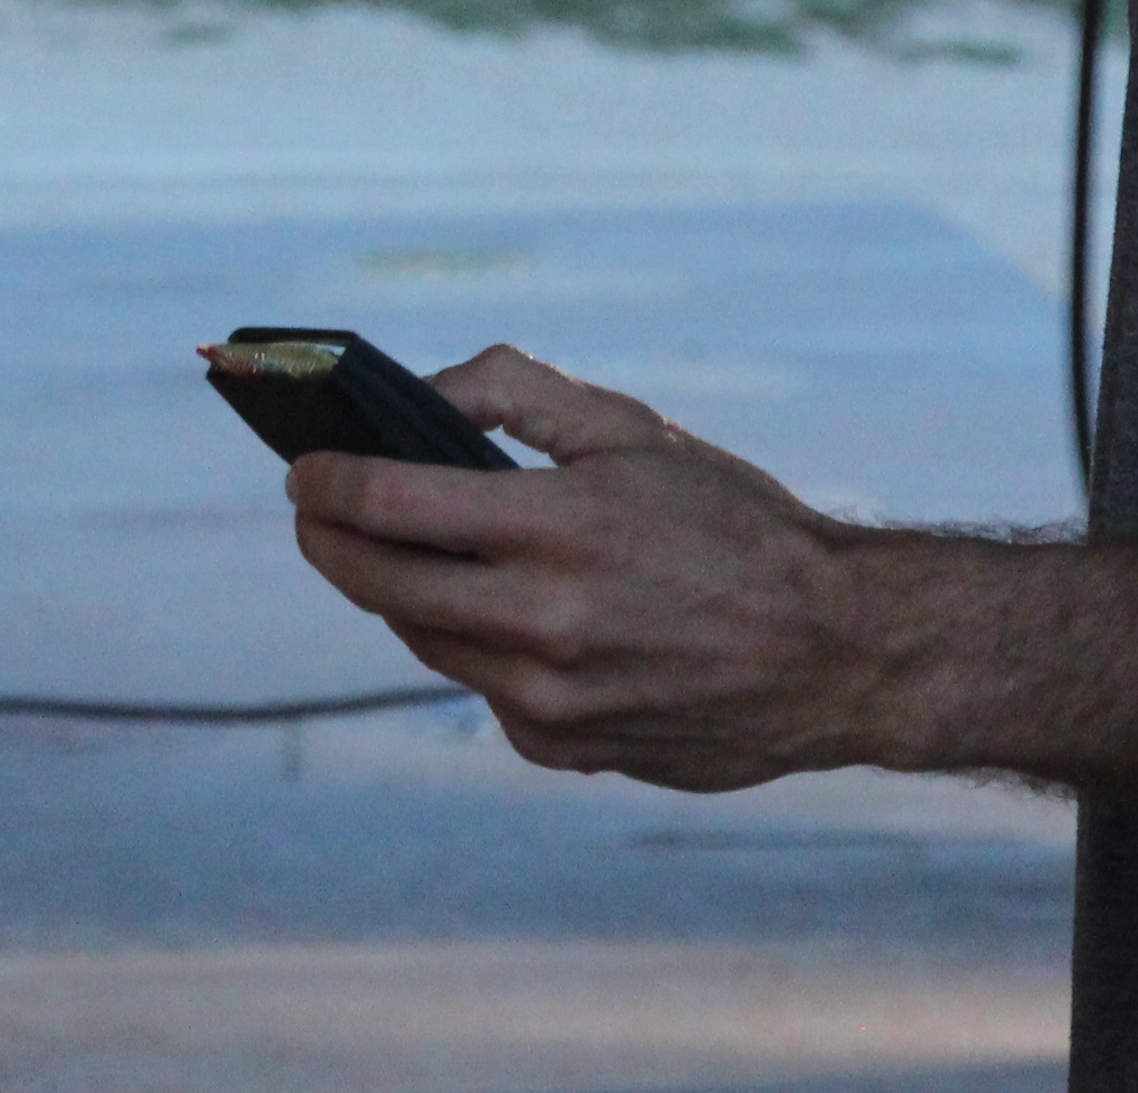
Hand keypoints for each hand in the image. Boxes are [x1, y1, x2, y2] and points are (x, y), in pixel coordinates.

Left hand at [284, 345, 899, 790]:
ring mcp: (550, 697)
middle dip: (326, 540)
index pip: (387, 502)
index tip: (302, 469)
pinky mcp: (565, 748)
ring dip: (395, 594)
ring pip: (422, 639)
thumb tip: (420, 393)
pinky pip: (483, 692)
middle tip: (313, 512)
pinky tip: (511, 620)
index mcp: (557, 525)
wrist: (835, 649)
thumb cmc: (735, 522)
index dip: (324, 482)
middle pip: (377, 584)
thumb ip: (513, 390)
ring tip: (402, 553)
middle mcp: (543, 621)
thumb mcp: (633, 426)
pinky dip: (478, 650)